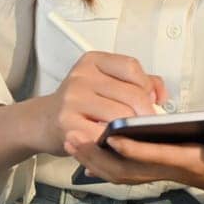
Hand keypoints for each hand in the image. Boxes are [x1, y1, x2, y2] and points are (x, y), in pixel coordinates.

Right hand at [17, 52, 166, 158]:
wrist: (43, 122)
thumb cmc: (79, 103)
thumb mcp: (105, 83)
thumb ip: (137, 82)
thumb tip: (161, 94)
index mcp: (93, 61)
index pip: (131, 68)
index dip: (148, 87)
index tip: (152, 101)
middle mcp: (81, 76)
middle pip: (131, 95)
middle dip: (146, 114)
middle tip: (146, 124)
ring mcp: (73, 100)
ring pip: (121, 116)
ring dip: (131, 130)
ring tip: (130, 134)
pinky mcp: (68, 125)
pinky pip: (104, 135)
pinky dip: (115, 141)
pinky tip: (113, 142)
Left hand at [67, 119, 203, 202]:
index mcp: (197, 164)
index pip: (160, 157)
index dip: (135, 148)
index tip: (110, 136)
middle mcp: (177, 171)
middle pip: (130, 170)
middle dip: (99, 156)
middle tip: (70, 138)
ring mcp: (169, 172)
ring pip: (125, 172)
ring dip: (96, 160)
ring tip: (70, 141)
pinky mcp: (168, 169)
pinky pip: (130, 170)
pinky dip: (109, 162)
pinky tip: (92, 149)